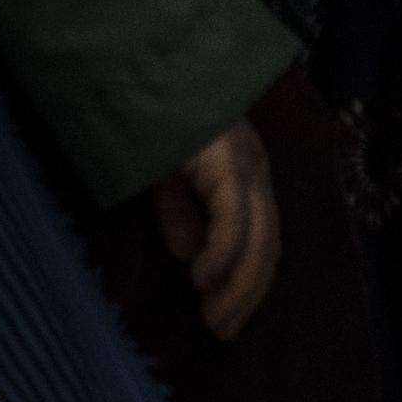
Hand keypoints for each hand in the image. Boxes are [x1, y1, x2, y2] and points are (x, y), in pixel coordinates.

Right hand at [153, 119, 279, 339]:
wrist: (132, 69)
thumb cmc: (147, 119)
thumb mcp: (166, 179)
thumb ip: (182, 214)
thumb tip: (190, 256)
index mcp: (245, 171)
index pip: (262, 238)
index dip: (249, 284)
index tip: (228, 323)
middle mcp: (254, 166)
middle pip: (268, 244)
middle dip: (248, 295)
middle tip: (223, 333)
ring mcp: (243, 160)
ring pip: (257, 237)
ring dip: (237, 286)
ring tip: (213, 319)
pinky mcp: (224, 157)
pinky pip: (232, 217)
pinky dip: (221, 254)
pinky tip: (200, 278)